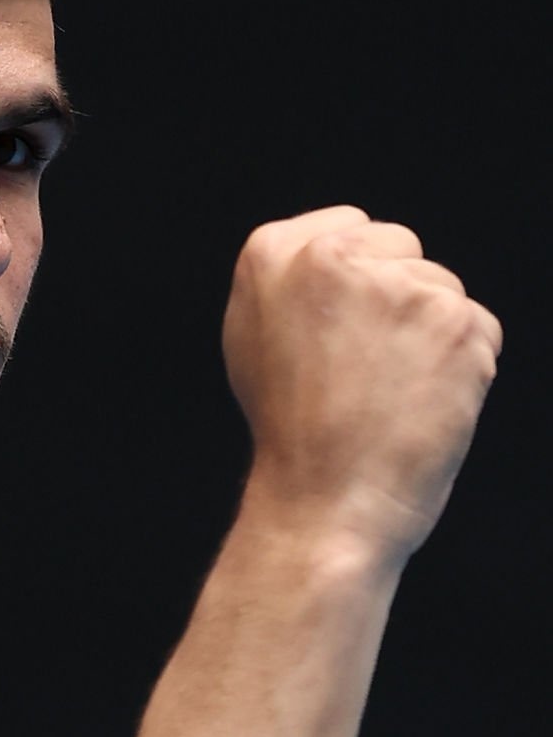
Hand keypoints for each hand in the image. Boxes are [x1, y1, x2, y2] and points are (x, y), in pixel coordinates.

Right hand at [221, 204, 503, 563]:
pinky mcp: (455, 321)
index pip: (352, 229)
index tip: (340, 337)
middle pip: (404, 252)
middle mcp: (331, 256)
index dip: (357, 286)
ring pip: (444, 291)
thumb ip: (295, 285)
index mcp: (270, 253)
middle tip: (364, 374)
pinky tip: (422, 407)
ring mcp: (398, 287)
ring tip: (389, 397)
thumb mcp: (255, 342)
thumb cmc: (290, 438)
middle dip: (398, 303)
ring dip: (432, 339)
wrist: (323, 506)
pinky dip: (464, 370)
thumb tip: (348, 256)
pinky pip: (481, 330)